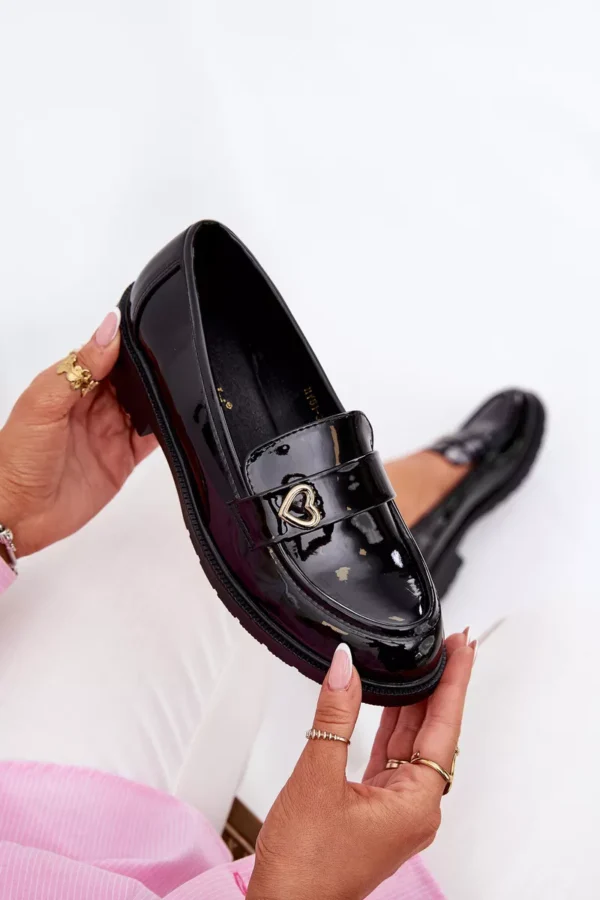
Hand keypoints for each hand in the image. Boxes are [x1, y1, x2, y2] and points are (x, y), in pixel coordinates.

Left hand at [0, 309, 156, 556]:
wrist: (18, 515)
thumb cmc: (15, 460)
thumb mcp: (45, 403)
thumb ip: (80, 367)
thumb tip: (109, 328)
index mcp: (69, 384)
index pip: (106, 355)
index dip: (128, 344)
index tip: (153, 332)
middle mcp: (92, 406)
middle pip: (131, 379)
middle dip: (151, 371)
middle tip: (175, 360)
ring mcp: (109, 433)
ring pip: (146, 407)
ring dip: (162, 398)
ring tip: (182, 387)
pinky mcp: (123, 460)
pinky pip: (153, 440)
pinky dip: (168, 430)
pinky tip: (180, 420)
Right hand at [248, 632, 474, 899]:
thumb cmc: (306, 865)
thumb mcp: (317, 776)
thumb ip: (334, 716)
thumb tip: (345, 668)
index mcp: (416, 804)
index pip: (445, 726)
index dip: (455, 681)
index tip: (464, 648)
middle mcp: (415, 808)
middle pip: (435, 733)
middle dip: (439, 686)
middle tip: (447, 646)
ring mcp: (396, 811)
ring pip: (412, 745)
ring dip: (415, 704)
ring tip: (421, 665)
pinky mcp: (376, 811)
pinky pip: (392, 758)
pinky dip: (391, 727)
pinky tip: (390, 703)